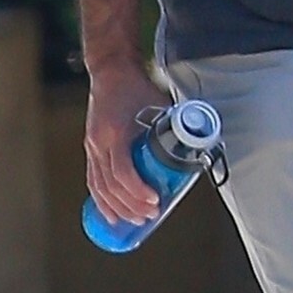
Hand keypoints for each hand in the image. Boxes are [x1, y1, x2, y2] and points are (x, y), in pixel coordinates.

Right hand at [85, 60, 165, 226]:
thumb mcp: (160, 103)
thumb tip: (202, 143)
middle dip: (130, 205)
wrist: (110, 71)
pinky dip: (101, 199)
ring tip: (133, 221)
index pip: (122, 171)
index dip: (137, 190)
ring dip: (116, 207)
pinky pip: (93, 180)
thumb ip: (177, 124)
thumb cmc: (137, 87)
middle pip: (111, 184)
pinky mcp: (90, 148)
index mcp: (116, 133)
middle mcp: (100, 142)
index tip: (155, 201)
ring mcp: (92, 146)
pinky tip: (111, 213)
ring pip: (100, 186)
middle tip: (150, 216)